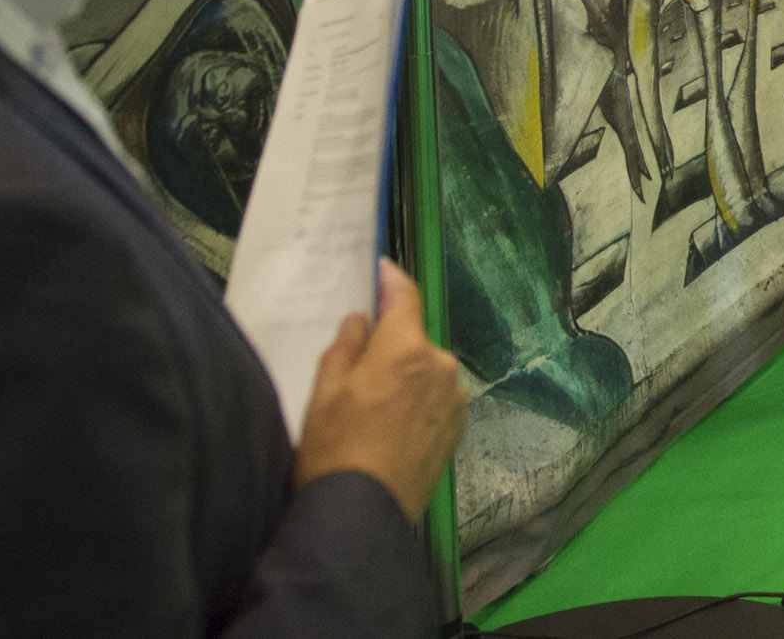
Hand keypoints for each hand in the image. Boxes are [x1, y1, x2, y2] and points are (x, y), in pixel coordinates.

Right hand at [295, 259, 466, 522]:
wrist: (361, 514)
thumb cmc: (334, 447)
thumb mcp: (325, 390)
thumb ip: (346, 346)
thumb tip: (363, 320)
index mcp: (407, 349)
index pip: (405, 297)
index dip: (392, 280)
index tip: (382, 269)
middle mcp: (441, 365)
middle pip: (414, 339)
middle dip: (391, 343)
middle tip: (360, 363)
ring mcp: (455, 399)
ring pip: (427, 370)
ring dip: (406, 375)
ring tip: (374, 405)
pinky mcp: (458, 428)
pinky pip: (436, 398)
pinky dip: (417, 400)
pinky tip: (392, 425)